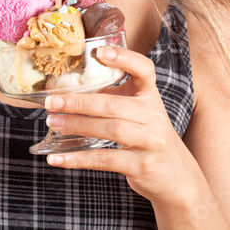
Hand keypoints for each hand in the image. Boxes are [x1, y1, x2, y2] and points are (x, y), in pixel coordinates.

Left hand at [42, 46, 201, 204]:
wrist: (178, 177)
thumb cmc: (147, 137)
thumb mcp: (137, 113)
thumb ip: (109, 99)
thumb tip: (63, 92)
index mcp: (150, 97)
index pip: (144, 70)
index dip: (124, 58)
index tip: (99, 52)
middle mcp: (153, 116)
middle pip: (114, 104)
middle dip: (79, 102)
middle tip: (52, 101)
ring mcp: (150, 142)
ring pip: (112, 130)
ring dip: (77, 126)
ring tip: (52, 123)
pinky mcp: (142, 166)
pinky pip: (106, 160)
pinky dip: (78, 159)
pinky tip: (57, 158)